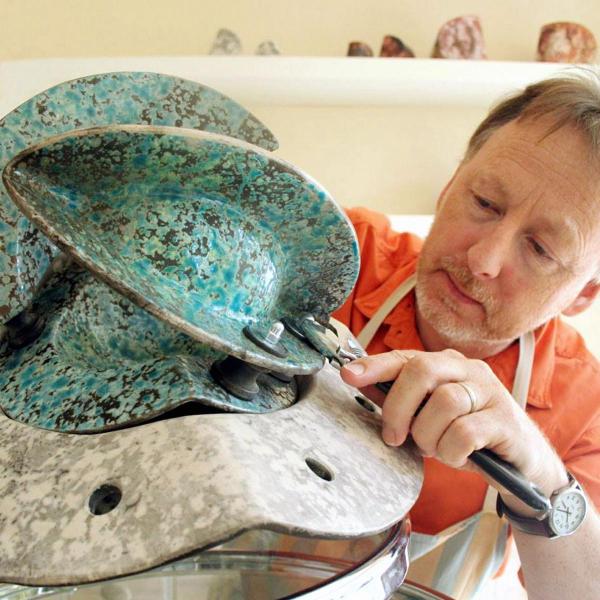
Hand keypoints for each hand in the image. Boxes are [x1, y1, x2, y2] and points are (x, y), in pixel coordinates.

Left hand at [340, 349, 567, 502]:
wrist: (521, 464)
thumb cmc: (467, 435)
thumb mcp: (429, 416)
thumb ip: (401, 400)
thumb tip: (359, 381)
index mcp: (446, 365)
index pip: (405, 357)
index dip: (374, 365)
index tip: (348, 375)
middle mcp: (468, 370)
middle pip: (422, 370)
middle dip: (398, 407)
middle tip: (393, 436)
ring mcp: (489, 392)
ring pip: (444, 403)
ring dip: (429, 435)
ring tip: (435, 448)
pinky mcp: (505, 419)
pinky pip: (465, 432)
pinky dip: (451, 451)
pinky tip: (457, 456)